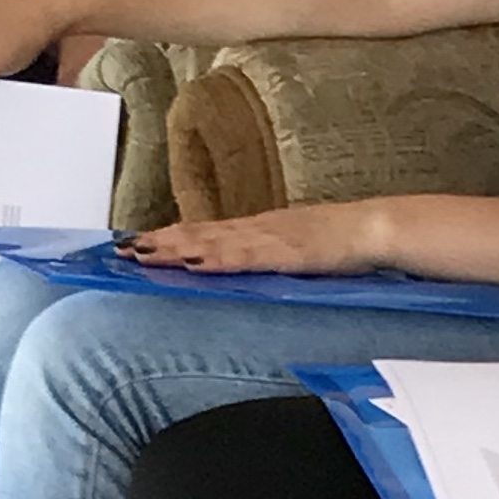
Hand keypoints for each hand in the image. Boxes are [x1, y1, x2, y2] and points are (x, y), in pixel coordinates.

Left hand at [122, 204, 378, 276]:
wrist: (375, 229)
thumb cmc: (344, 243)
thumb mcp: (301, 251)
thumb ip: (274, 258)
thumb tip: (251, 270)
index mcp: (260, 229)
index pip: (207, 231)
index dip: (171, 236)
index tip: (140, 242)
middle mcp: (257, 228)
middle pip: (199, 234)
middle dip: (160, 242)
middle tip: (122, 250)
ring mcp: (269, 238)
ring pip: (212, 242)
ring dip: (176, 248)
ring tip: (143, 254)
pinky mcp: (285, 252)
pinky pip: (244, 256)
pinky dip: (216, 258)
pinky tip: (193, 261)